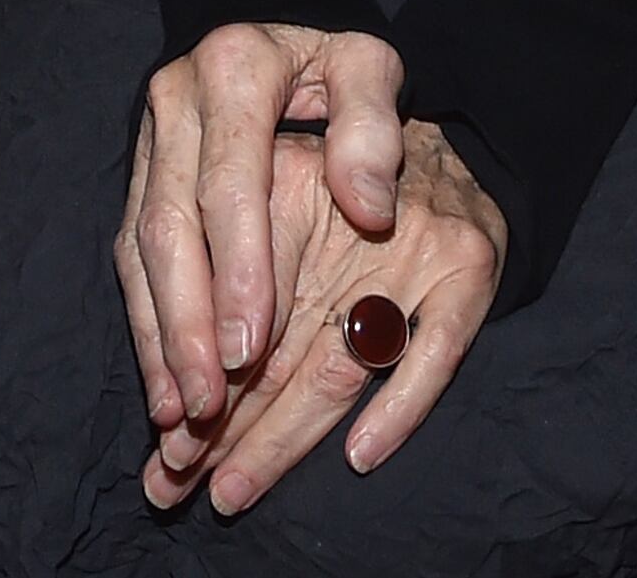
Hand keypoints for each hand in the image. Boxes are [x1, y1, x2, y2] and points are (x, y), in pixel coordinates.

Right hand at [116, 21, 407, 456]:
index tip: (249, 348)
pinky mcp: (142, 175)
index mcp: (234, 72)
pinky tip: (164, 383)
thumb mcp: (370, 65)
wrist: (265, 18)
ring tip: (179, 414)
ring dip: (157, 336)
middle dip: (185, 324)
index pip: (231, 184)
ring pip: (141, 249)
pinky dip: (148, 323)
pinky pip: (133, 256)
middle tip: (205, 406)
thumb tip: (372, 206)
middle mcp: (177, 106)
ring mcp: (150, 142)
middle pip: (170, 228)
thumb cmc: (331, 54)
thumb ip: (373, 130)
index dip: (236, 270)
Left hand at [153, 119, 504, 517]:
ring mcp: (417, 247)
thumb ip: (232, 262)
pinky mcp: (470, 272)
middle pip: (281, 345)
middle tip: (175, 479)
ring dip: (285, 438)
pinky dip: (397, 408)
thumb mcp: (279, 185)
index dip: (199, 370)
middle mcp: (353, 216)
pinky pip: (432, 356)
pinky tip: (360, 454)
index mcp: (288, 183)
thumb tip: (175, 361)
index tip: (166, 427)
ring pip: (344, 364)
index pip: (237, 297)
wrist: (453, 146)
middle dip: (226, 422)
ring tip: (232, 490)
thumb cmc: (343, 183)